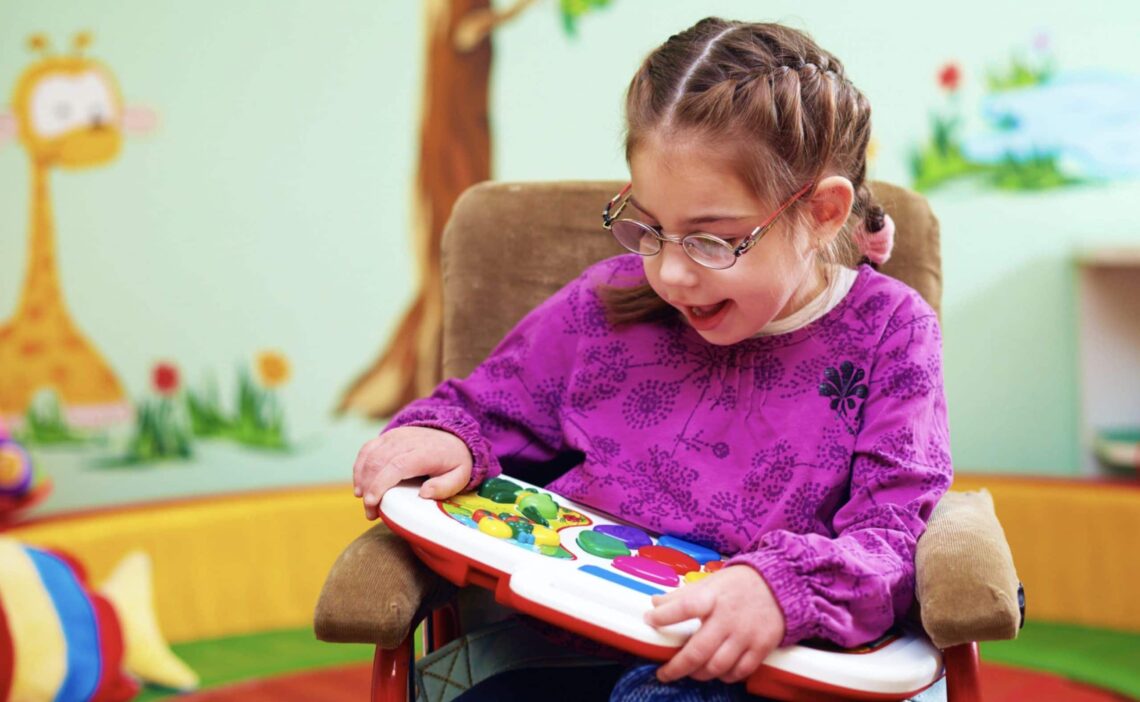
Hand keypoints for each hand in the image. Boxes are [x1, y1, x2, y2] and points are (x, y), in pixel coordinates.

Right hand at [352, 426, 473, 519]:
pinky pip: (367, 449)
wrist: (452, 436)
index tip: (371, 502)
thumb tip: (424, 493)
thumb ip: (445, 487)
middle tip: (370, 512)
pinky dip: (359, 467)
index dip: (380, 484)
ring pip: (369, 456)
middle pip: (379, 462)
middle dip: (369, 489)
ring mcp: (395, 437)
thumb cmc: (454, 461)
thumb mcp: (460, 476)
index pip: (397, 466)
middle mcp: (407, 441)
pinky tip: (360, 485)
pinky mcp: (387, 437)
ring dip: (361, 480)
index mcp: (425, 452)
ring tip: (364, 501)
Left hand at [644, 565, 784, 683]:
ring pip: (717, 666)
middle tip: (663, 673)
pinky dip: (724, 676)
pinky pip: (739, 672)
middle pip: (698, 651)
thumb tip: (655, 602)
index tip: (650, 621)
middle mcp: (728, 618)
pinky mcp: (761, 647)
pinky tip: (717, 671)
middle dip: (676, 667)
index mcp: (713, 597)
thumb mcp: (710, 582)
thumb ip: (682, 595)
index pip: (684, 607)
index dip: (664, 617)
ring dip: (698, 674)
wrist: (781, 586)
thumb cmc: (740, 584)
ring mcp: (746, 635)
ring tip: (690, 672)